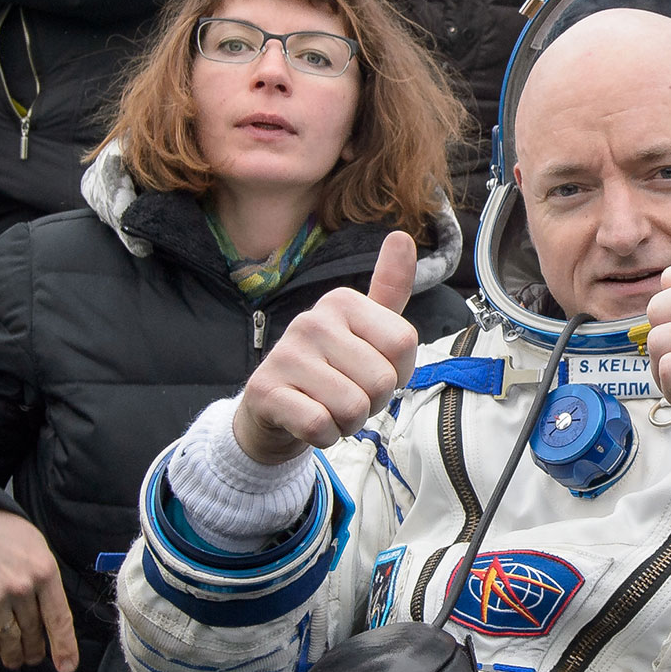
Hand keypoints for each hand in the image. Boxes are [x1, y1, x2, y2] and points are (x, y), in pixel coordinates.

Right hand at [0, 505, 79, 671]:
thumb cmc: (5, 537)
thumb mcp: (38, 550)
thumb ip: (46, 583)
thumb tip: (53, 619)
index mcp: (44, 571)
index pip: (59, 618)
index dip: (64, 647)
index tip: (67, 666)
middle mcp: (20, 587)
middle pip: (34, 631)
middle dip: (36, 650)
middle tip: (35, 657)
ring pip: (10, 640)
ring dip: (15, 655)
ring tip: (16, 659)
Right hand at [233, 232, 419, 463]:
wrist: (274, 408)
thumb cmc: (332, 368)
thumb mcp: (365, 327)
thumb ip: (389, 288)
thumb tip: (400, 235)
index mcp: (342, 302)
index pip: (405, 343)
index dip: (399, 371)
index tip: (373, 369)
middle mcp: (312, 320)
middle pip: (382, 380)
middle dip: (373, 402)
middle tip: (349, 394)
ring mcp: (285, 354)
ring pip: (353, 407)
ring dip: (349, 421)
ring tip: (329, 406)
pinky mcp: (265, 390)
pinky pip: (320, 425)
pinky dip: (325, 436)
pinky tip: (310, 421)